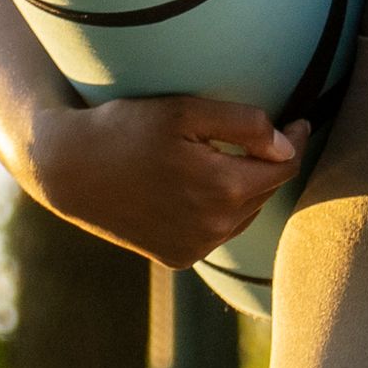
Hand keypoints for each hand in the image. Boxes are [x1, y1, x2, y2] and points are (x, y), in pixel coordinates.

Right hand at [22, 89, 313, 266]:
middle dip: (269, 163)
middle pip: (265, 191)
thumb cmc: (125, 129)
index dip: (295, 141)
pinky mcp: (178, 257)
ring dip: (245, 189)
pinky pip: (217, 232)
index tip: (299, 121)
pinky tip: (200, 189)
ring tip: (231, 160)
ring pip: (244, 214)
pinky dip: (218, 211)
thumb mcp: (184, 111)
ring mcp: (196, 247)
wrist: (69, 170)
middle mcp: (214, 226)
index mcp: (223, 188)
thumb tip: (287, 145)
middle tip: (265, 137)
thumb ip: (245, 125)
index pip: (284, 166)